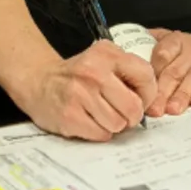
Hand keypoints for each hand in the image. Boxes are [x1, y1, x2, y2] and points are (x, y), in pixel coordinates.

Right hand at [15, 40, 156, 141]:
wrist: (37, 81)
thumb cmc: (76, 76)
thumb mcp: (102, 61)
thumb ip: (128, 74)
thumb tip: (152, 102)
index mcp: (107, 54)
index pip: (146, 77)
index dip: (148, 94)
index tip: (139, 99)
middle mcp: (93, 72)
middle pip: (134, 107)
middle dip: (131, 116)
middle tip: (120, 112)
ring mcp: (80, 94)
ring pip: (118, 124)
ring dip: (113, 125)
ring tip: (99, 114)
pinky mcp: (70, 115)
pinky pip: (101, 134)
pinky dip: (98, 132)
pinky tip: (87, 120)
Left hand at [146, 29, 190, 116]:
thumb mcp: (175, 40)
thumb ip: (153, 42)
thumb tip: (124, 44)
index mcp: (175, 41)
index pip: (161, 55)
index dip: (151, 73)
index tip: (141, 90)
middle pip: (174, 71)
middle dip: (163, 91)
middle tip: (154, 109)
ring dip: (181, 94)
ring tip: (172, 110)